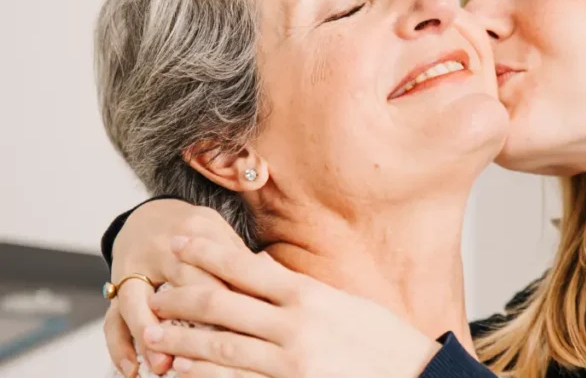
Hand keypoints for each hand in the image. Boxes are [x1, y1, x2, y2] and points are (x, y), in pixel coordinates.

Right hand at [103, 200, 245, 376]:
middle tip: (208, 351)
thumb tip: (276, 278)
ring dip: (147, 337)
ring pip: (134, 304)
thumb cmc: (195, 233)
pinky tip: (132, 369)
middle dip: (191, 321)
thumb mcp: (219, 232)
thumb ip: (240, 257)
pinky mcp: (117, 288)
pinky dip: (119, 346)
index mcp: (194, 231)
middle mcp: (160, 249)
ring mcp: (133, 269)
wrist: (150, 215)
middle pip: (175, 286)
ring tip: (163, 366)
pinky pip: (112, 319)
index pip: (216, 268)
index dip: (231, 297)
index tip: (247, 326)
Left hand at [141, 237, 441, 376]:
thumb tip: (262, 270)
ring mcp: (290, 362)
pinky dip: (205, 376)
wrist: (413, 376)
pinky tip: (183, 370)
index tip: (179, 241)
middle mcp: (295, 325)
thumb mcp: (342, 302)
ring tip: (154, 333)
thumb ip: (300, 291)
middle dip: (182, 297)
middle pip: (222, 305)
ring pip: (219, 348)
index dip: (207, 252)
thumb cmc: (381, 338)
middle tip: (155, 292)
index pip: (245, 266)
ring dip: (182, 339)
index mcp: (308, 295)